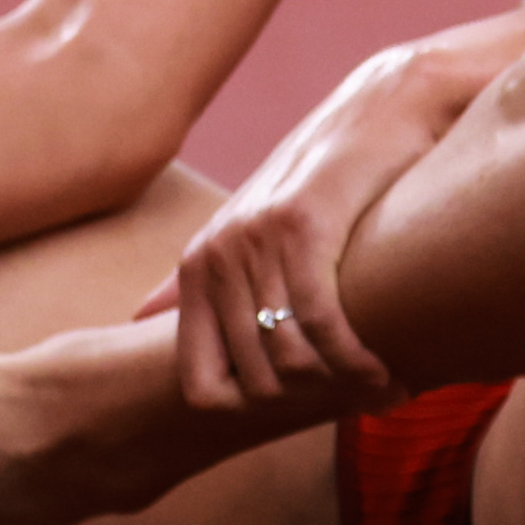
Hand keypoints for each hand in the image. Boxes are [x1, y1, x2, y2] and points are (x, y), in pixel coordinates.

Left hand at [164, 43, 465, 415]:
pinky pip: (320, 321)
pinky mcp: (302, 226)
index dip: (254, 414)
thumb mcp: (251, 227)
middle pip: (255, 381)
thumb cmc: (320, 178)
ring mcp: (255, 239)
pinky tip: (386, 371)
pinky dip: (357, 360)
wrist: (379, 110)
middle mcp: (216, 254)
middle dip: (312, 404)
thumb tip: (138, 314)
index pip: (201, 386)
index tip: (305, 411)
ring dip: (344, 387)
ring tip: (385, 389)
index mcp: (199, 266)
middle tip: (363, 401)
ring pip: (290, 357)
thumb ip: (196, 277)